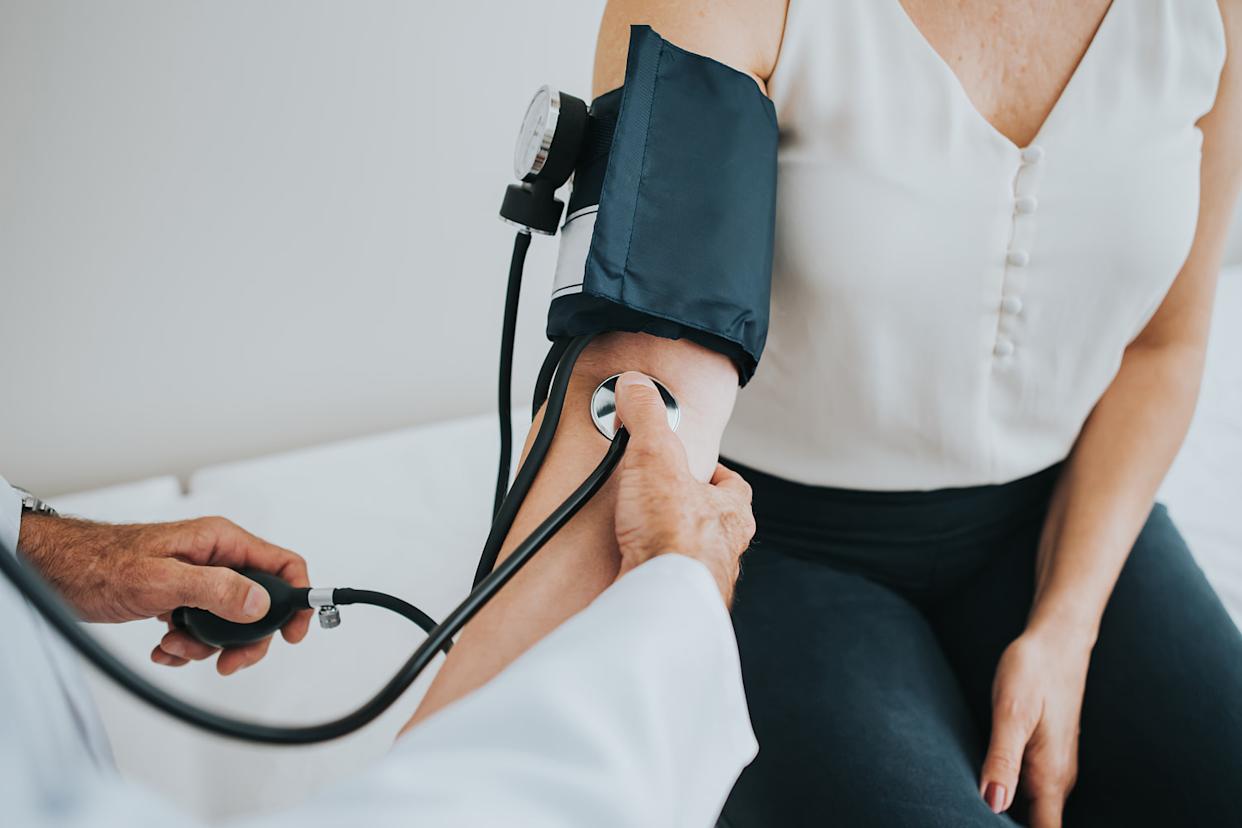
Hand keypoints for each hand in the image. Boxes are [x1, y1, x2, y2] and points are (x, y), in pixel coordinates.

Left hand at [17, 514, 311, 674]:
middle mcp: (217, 558)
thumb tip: (261, 605)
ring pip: (230, 623)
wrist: (60, 574)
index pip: (282, 564)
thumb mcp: (164, 580)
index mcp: (222, 542)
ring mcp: (200, 579)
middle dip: (245, 639)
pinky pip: (203, 630)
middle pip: (261, 603)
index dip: (298, 597)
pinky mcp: (182, 599)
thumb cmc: (102, 564)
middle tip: (228, 661)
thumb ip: (216, 589)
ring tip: (174, 646)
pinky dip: (186, 646)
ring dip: (205, 646)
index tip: (295, 632)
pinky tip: (163, 646)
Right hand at [611, 372, 755, 604]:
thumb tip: (637, 386)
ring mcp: (702, 580)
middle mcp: (724, 550)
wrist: (660, 601)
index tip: (697, 466)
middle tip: (665, 501)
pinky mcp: (676, 603)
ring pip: (694, 556)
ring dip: (673, 545)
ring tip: (644, 534)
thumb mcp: (657, 458)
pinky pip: (667, 582)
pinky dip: (652, 573)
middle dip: (692, 512)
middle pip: (715, 523)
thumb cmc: (673, 538)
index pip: (734, 486)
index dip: (716, 473)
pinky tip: (632, 568)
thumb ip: (647, 419)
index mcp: (732, 514)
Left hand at [980, 628, 1091, 826]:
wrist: (1056, 639)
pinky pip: (1030, 792)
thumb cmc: (1033, 671)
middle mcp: (1057, 780)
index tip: (981, 827)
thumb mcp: (1010, 712)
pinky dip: (1010, 796)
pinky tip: (986, 787)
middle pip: (1038, 827)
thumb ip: (1002, 760)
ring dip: (1007, 816)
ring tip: (969, 809)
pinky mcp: (1045, 757)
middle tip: (963, 816)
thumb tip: (993, 804)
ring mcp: (1053, 769)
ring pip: (1034, 811)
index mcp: (1050, 776)